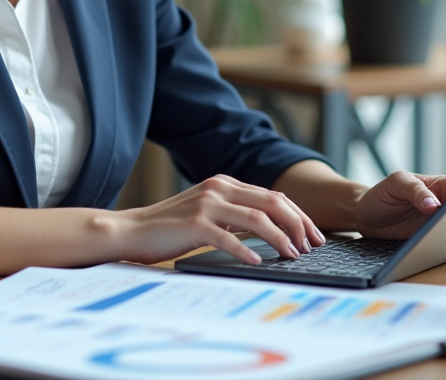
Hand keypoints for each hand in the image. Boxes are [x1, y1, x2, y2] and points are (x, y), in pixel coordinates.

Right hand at [115, 175, 325, 264]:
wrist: (132, 230)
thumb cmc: (171, 227)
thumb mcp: (208, 212)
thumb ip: (234, 213)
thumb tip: (271, 229)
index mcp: (224, 183)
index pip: (273, 195)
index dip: (298, 215)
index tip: (313, 234)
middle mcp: (218, 188)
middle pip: (272, 202)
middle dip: (298, 224)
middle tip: (312, 245)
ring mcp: (206, 204)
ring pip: (257, 218)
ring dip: (280, 238)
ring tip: (293, 254)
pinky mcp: (194, 224)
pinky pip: (228, 238)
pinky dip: (247, 250)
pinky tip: (258, 262)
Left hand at [355, 171, 445, 239]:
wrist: (366, 216)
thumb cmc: (382, 194)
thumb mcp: (395, 184)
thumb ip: (414, 190)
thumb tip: (434, 205)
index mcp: (440, 185)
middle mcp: (444, 204)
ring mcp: (439, 223)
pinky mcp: (432, 240)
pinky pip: (444, 243)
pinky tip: (442, 245)